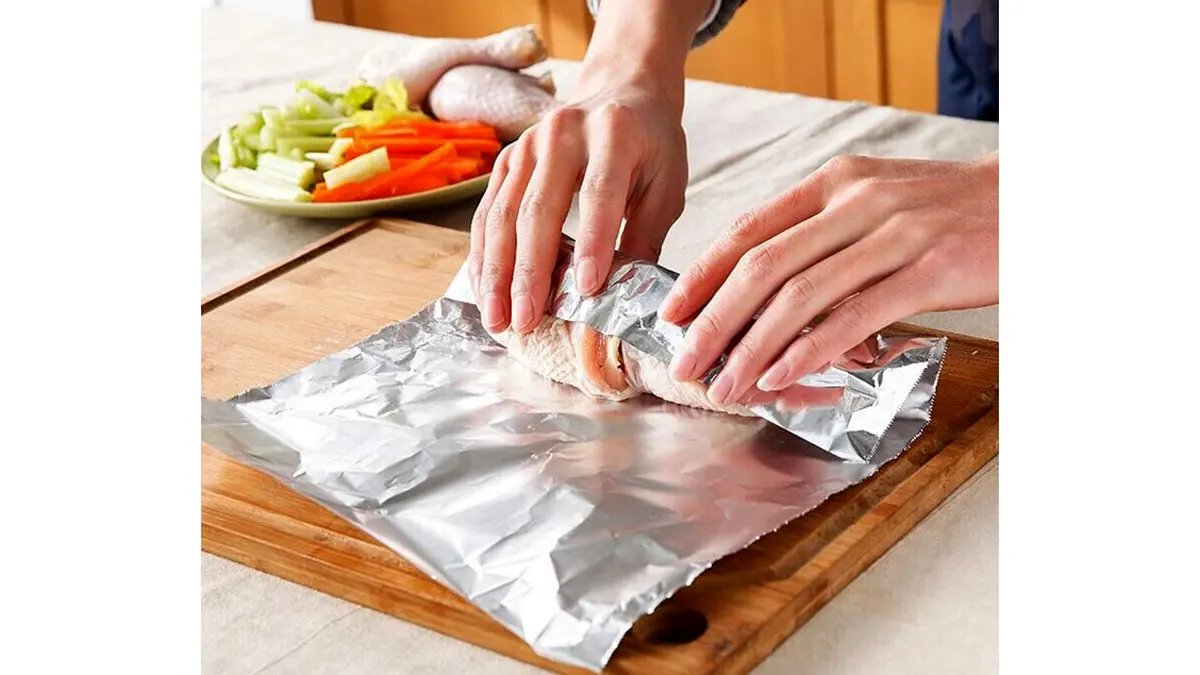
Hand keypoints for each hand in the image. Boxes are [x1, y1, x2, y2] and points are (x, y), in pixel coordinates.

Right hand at [468, 72, 686, 333]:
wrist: (622, 93)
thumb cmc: (651, 147)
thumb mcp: (667, 186)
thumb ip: (647, 236)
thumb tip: (627, 298)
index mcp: (613, 133)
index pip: (598, 194)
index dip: (591, 243)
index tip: (585, 291)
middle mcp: (561, 134)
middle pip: (538, 209)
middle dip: (529, 272)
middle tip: (527, 320)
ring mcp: (525, 146)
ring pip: (502, 215)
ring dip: (496, 273)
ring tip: (499, 319)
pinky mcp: (505, 162)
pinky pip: (487, 214)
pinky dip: (483, 257)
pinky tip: (486, 293)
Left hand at [659, 152, 998, 405]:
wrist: (1032, 202)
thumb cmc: (949, 211)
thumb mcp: (878, 202)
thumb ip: (823, 234)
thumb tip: (763, 287)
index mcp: (835, 183)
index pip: (749, 230)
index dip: (703, 274)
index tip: (673, 312)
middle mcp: (855, 202)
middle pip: (761, 266)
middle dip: (713, 320)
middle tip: (686, 360)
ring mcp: (892, 234)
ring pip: (799, 296)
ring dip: (751, 346)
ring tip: (725, 384)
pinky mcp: (927, 270)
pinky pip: (851, 316)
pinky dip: (807, 349)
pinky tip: (779, 375)